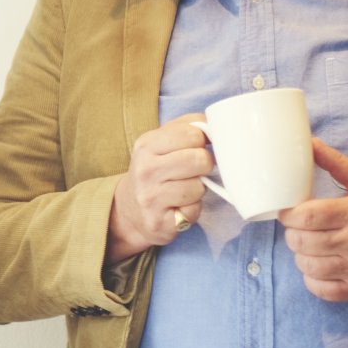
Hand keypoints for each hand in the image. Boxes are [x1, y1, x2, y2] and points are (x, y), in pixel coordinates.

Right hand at [107, 113, 214, 261]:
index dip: (202, 141)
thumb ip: (185, 128)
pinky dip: (192, 209)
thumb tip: (217, 124)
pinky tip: (179, 206)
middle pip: (200, 160)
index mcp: (146, 144)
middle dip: (204, 165)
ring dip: (198, 189)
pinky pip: (193, 211)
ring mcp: (151, 197)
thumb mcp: (159, 144)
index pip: (192, 133)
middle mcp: (145, 170)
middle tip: (195, 170)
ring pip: (199, 187)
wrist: (130, 210)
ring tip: (184, 189)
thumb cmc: (154, 172)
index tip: (197, 147)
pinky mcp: (160, 222)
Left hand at [276, 138, 347, 301]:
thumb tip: (310, 143)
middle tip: (299, 228)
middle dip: (293, 233)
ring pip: (306, 265)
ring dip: (301, 255)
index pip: (305, 217)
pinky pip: (319, 288)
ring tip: (309, 246)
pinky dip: (312, 278)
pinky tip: (320, 266)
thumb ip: (335, 163)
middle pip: (301, 241)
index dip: (288, 215)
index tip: (288, 212)